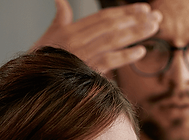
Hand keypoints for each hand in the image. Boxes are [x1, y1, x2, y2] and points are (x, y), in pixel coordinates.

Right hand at [31, 0, 161, 72]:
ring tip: (153, 28)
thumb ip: (60, 18)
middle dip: (135, 19)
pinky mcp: (86, 70)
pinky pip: (109, 61)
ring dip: (135, 33)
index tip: (143, 9)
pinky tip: (141, 51)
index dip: (125, 12)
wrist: (33, 82)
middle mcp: (78, 39)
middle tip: (155, 16)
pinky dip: (125, 56)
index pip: (104, 17)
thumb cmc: (41, 59)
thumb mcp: (50, 35)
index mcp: (72, 29)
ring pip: (114, 40)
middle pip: (112, 25)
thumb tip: (60, 0)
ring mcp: (83, 55)